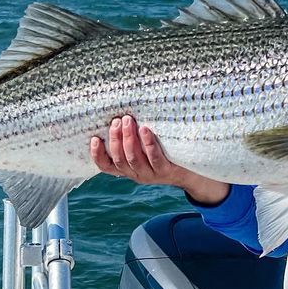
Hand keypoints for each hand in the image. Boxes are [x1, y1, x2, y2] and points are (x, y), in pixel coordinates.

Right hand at [90, 115, 229, 205]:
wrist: (193, 171)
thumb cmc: (165, 153)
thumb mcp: (145, 148)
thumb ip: (132, 138)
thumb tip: (120, 113)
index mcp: (128, 169)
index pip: (106, 166)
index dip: (97, 154)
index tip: (94, 138)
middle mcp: (137, 174)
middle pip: (120, 159)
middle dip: (115, 139)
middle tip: (117, 121)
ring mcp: (151, 175)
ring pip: (133, 159)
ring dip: (128, 139)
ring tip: (129, 121)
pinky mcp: (166, 172)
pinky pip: (154, 158)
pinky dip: (148, 144)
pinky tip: (146, 130)